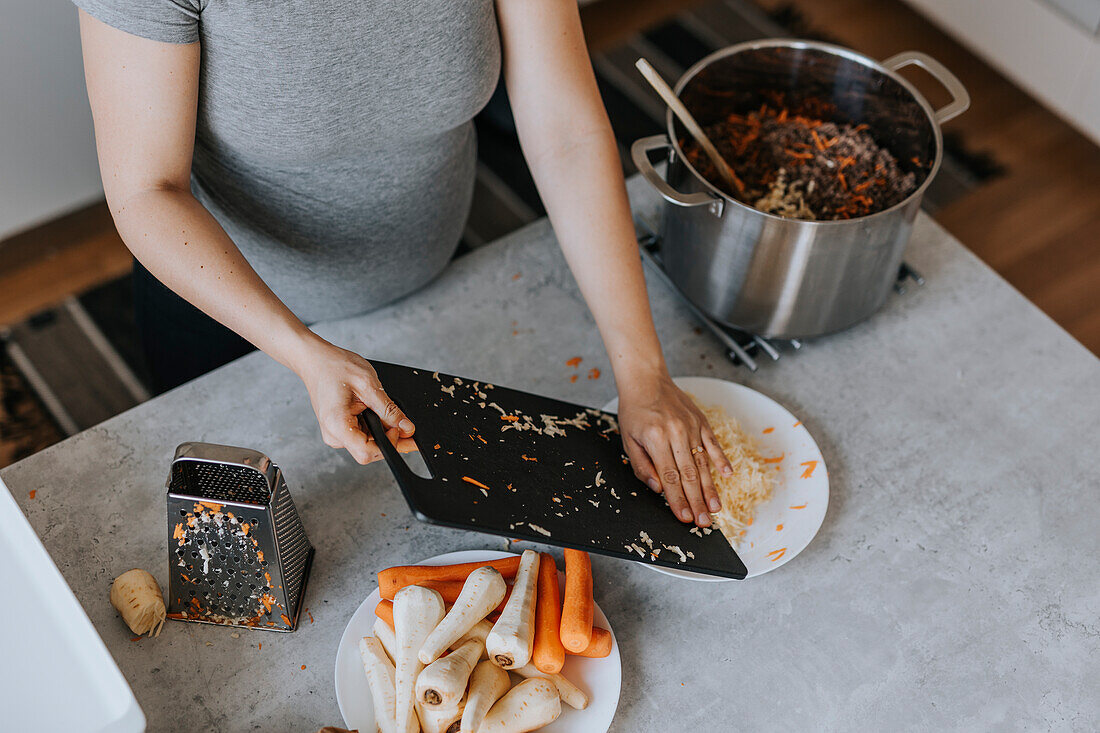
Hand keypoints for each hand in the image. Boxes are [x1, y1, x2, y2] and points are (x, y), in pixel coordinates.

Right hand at [294, 339, 416, 463]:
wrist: (316, 361)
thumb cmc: (336, 367)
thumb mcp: (369, 385)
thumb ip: (389, 410)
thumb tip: (407, 429)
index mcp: (337, 425)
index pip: (367, 453)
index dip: (388, 444)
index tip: (399, 429)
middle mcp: (333, 435)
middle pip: (369, 451)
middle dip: (390, 439)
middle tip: (404, 423)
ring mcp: (335, 434)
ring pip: (367, 444)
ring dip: (382, 432)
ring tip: (382, 409)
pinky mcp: (338, 430)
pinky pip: (361, 436)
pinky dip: (374, 427)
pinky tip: (375, 412)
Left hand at [615, 371, 733, 526]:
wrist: (646, 379)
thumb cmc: (635, 410)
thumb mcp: (628, 439)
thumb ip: (641, 466)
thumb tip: (657, 489)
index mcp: (656, 439)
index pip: (669, 477)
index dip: (677, 500)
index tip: (684, 518)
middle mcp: (676, 433)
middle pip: (689, 475)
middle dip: (697, 502)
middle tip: (703, 522)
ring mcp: (691, 426)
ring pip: (703, 463)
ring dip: (710, 488)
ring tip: (715, 508)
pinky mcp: (701, 421)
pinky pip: (713, 443)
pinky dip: (721, 460)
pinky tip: (727, 476)